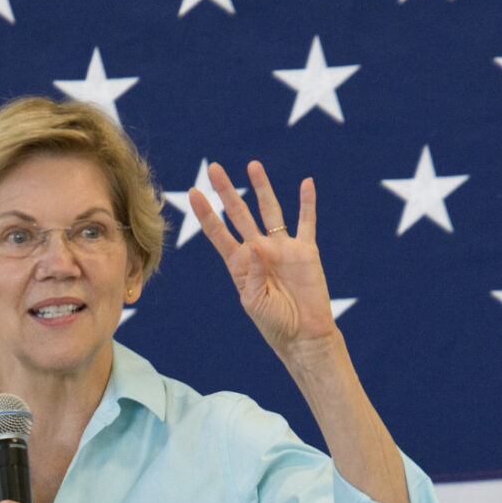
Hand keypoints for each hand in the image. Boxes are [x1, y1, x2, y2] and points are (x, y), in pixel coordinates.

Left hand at [188, 159, 340, 361]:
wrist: (304, 337)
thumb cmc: (275, 324)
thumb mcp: (255, 303)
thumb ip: (252, 274)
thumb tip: (256, 244)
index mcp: (240, 264)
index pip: (218, 233)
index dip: (206, 214)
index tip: (194, 193)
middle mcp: (258, 251)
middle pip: (239, 214)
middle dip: (226, 191)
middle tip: (213, 167)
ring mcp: (282, 248)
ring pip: (270, 210)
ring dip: (261, 188)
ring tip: (252, 165)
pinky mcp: (305, 251)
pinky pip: (306, 222)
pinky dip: (307, 203)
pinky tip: (306, 183)